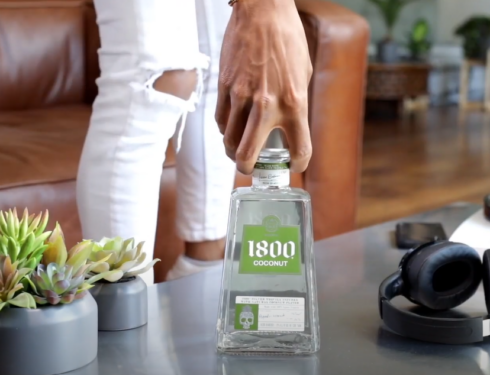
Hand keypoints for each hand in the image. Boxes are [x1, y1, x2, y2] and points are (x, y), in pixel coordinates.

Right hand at [216, 0, 312, 174]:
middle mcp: (267, 105)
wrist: (262, 11)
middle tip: (250, 169)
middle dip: (248, 169)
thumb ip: (296, 103)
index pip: (299, 149)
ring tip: (237, 150)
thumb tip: (288, 125)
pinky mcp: (225, 87)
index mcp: (294, 103)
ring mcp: (242, 97)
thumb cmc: (287, 39)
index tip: (292, 165)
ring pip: (229, 140)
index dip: (297, 164)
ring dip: (233, 151)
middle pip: (249, 154)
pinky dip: (225, 130)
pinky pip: (221, 120)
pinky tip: (231, 129)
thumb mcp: (303, 74)